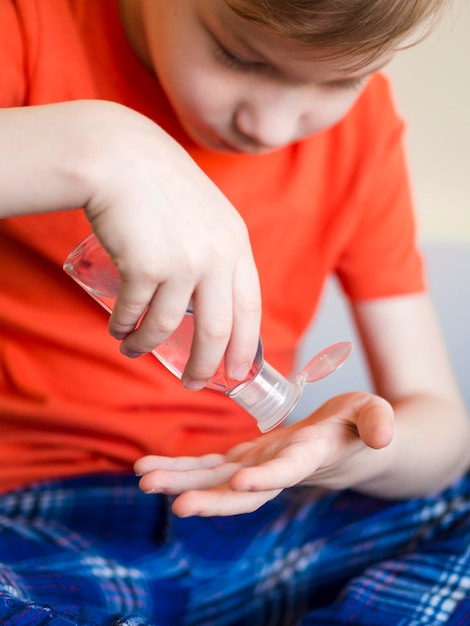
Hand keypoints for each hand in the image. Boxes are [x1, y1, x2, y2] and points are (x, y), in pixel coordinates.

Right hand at [81, 101, 260, 387]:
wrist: (121, 156)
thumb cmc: (161, 186)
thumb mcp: (207, 214)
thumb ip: (217, 253)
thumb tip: (210, 306)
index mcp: (236, 244)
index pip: (250, 308)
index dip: (246, 347)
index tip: (238, 373)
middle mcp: (216, 255)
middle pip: (218, 330)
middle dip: (204, 364)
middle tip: (192, 383)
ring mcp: (182, 261)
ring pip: (167, 326)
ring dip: (147, 344)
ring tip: (133, 348)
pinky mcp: (146, 265)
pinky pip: (135, 312)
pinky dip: (125, 327)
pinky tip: (118, 330)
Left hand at [134, 392, 393, 515]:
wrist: (345, 444)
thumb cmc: (362, 425)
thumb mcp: (375, 413)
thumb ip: (379, 421)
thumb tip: (385, 434)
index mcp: (311, 457)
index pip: (290, 471)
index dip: (269, 477)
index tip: (243, 482)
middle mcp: (279, 470)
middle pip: (244, 491)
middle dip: (212, 497)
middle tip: (175, 503)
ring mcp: (259, 467)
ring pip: (217, 481)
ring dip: (182, 481)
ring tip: (143, 479)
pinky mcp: (245, 459)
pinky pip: (208, 467)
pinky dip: (180, 468)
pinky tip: (147, 469)